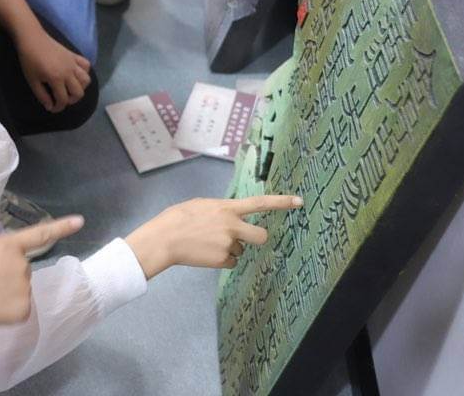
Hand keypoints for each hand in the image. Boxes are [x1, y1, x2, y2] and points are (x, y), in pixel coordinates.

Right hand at [0, 216, 84, 327]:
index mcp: (9, 246)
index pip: (40, 234)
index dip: (62, 227)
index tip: (80, 221)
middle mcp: (23, 265)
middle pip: (20, 268)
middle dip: (6, 275)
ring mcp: (26, 288)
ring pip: (19, 289)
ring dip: (5, 293)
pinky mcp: (25, 310)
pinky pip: (17, 308)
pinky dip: (5, 311)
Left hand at [17, 30, 92, 112]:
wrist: (32, 38)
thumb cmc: (29, 59)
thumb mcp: (32, 80)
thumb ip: (42, 95)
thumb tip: (50, 107)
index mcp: (56, 78)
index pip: (63, 99)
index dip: (58, 107)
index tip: (52, 108)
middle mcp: (68, 72)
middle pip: (78, 93)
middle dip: (71, 100)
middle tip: (61, 99)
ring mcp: (73, 63)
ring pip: (86, 80)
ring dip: (80, 88)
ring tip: (70, 88)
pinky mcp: (74, 55)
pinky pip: (86, 65)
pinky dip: (84, 72)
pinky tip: (76, 75)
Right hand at [125, 196, 302, 278]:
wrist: (164, 239)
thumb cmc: (177, 218)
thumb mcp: (201, 205)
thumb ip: (220, 210)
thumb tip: (229, 216)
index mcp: (227, 208)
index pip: (260, 203)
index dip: (281, 202)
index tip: (299, 201)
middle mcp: (232, 225)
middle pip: (261, 236)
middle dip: (256, 239)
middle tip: (244, 239)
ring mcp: (228, 244)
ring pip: (240, 250)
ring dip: (229, 249)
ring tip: (206, 244)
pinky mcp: (221, 260)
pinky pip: (230, 262)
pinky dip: (220, 260)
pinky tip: (204, 253)